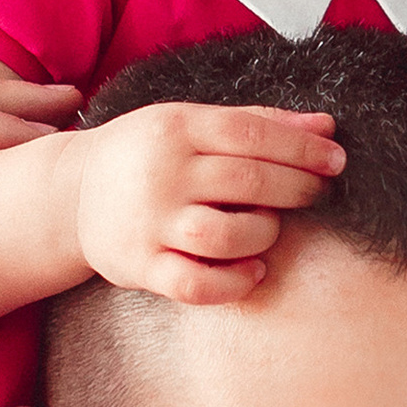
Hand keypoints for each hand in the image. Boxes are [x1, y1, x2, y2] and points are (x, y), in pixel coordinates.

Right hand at [72, 99, 344, 304]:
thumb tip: (325, 126)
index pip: (251, 133)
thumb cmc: (145, 154)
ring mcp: (149, 223)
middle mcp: (161, 174)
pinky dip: (234, 282)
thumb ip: (257, 121)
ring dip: (264, 234)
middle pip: (246, 182)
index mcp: (175, 128)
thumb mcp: (189, 122)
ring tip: (268, 229)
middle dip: (296, 188)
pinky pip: (196, 285)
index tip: (335, 160)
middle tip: (316, 193)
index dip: (301, 148)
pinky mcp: (140, 266)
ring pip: (224, 235)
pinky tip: (252, 270)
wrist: (71, 193)